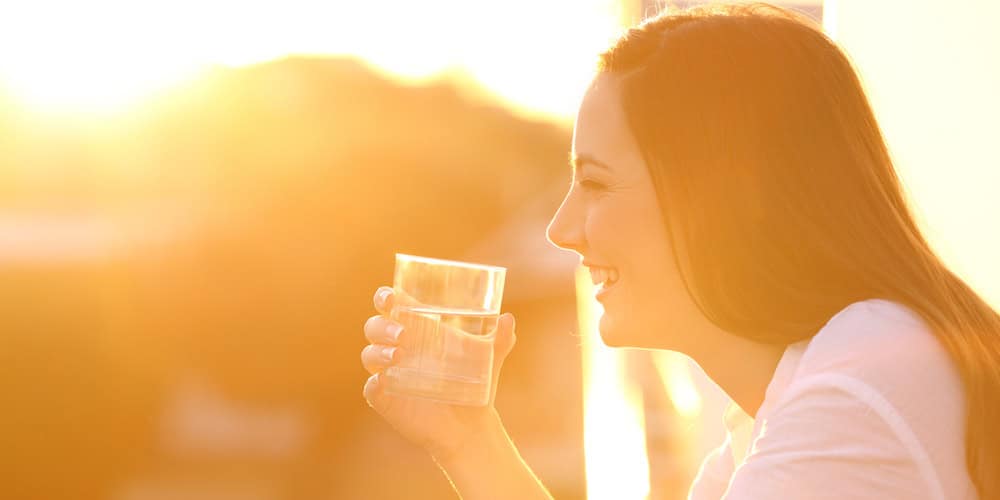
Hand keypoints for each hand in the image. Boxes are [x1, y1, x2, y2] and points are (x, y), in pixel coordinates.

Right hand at [361, 286, 517, 462]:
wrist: (471, 425)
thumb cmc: (476, 382)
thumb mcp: (490, 357)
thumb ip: (501, 338)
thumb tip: (508, 319)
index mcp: (418, 329)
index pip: (391, 305)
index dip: (385, 296)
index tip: (392, 297)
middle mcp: (398, 348)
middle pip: (374, 327)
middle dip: (382, 326)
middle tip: (404, 335)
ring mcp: (390, 373)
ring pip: (369, 354)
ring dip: (378, 351)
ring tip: (398, 355)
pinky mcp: (386, 398)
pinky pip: (371, 388)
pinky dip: (374, 384)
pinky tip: (383, 383)